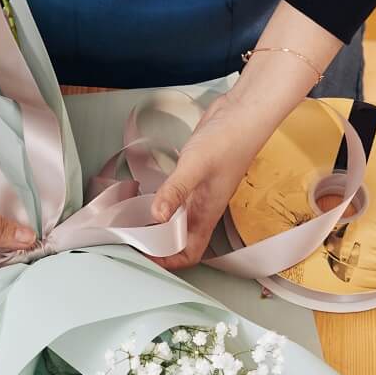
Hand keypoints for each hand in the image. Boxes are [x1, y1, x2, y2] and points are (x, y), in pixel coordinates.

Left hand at [149, 4, 337, 269]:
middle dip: (158, 247)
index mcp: (206, 213)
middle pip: (180, 240)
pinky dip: (162, 202)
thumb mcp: (196, 166)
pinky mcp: (194, 174)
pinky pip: (176, 198)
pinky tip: (146, 195)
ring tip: (132, 224)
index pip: (190, 252)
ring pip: (177, 219)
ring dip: (158, 225)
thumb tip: (157, 217)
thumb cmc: (229, 140)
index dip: (169, 262)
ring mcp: (199, 191)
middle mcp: (203, 207)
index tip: (144, 258)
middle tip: (130, 241)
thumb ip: (175, 191)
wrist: (245, 112)